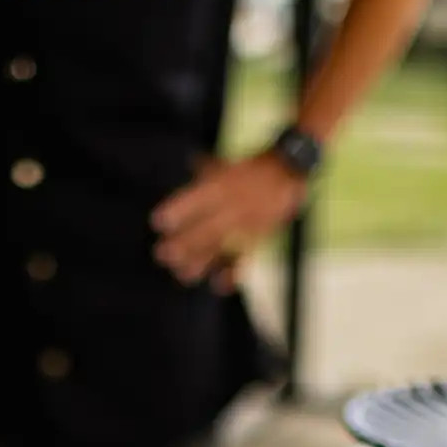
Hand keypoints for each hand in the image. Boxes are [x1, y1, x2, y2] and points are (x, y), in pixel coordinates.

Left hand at [151, 152, 307, 287]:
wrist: (289, 169)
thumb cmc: (251, 167)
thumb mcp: (226, 164)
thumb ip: (205, 170)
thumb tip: (188, 161)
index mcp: (223, 185)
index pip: (196, 200)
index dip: (177, 212)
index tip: (157, 223)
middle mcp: (234, 205)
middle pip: (205, 229)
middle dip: (182, 244)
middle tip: (161, 254)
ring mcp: (247, 223)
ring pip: (221, 247)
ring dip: (200, 262)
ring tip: (181, 274)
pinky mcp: (259, 237)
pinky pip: (245, 257)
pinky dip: (232, 273)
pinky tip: (218, 284)